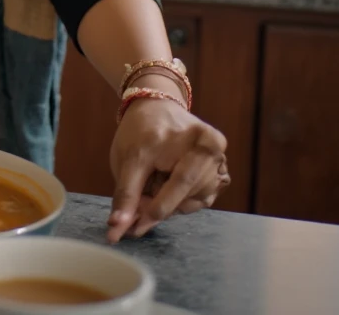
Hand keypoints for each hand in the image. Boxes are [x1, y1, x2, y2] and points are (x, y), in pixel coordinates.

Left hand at [107, 95, 229, 242]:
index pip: (179, 182)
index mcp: (193, 137)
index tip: (133, 229)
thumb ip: (125, 195)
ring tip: (153, 183)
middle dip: (159, 208)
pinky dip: (180, 201)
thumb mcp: (127, 158)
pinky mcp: (222, 173)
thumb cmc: (140, 132)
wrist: (158, 108)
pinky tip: (167, 184)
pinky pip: (200, 201)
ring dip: (169, 204)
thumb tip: (116, 230)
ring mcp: (221, 161)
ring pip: (192, 202)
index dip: (155, 209)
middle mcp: (213, 148)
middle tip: (136, 217)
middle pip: (186, 195)